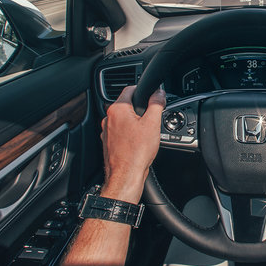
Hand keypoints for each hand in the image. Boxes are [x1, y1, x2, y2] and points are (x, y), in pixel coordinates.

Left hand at [100, 86, 165, 203]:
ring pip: (124, 120)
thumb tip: (159, 93)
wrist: (126, 175)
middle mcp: (108, 119)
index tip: (152, 94)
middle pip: (127, 105)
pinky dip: (130, 134)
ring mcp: (107, 132)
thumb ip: (156, 104)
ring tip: (147, 132)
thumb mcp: (152, 124)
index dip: (143, 89)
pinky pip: (121, 132)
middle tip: (152, 117)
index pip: (130, 89)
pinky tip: (139, 142)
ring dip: (135, 122)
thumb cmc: (136, 152)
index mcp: (117, 110)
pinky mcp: (109, 143)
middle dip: (140, 108)